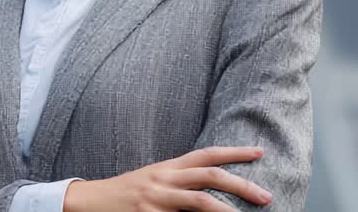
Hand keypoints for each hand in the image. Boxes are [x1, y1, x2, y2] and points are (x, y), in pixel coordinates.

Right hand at [62, 147, 271, 211]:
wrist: (90, 202)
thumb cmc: (127, 192)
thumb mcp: (154, 179)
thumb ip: (180, 180)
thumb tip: (213, 185)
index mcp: (168, 167)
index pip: (206, 154)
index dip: (234, 152)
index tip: (259, 152)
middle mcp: (164, 179)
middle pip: (210, 177)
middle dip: (242, 185)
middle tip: (266, 196)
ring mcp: (156, 199)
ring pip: (200, 202)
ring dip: (227, 211)